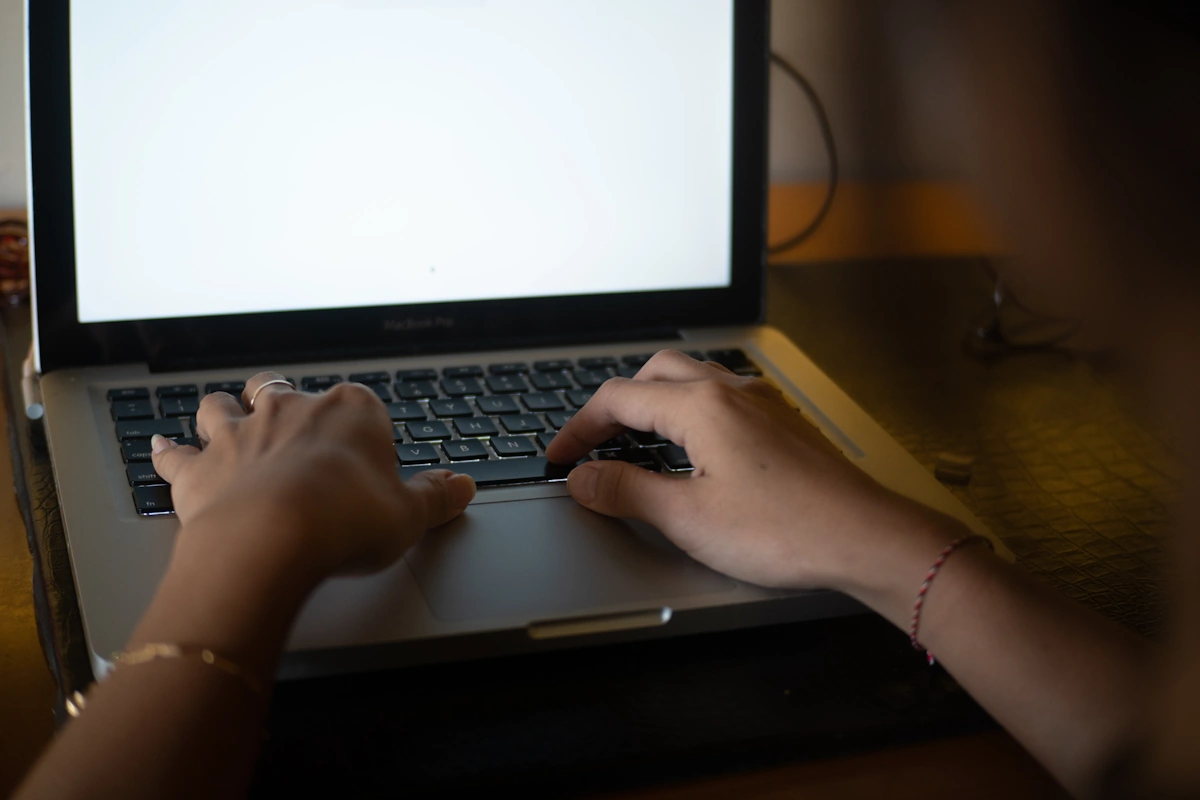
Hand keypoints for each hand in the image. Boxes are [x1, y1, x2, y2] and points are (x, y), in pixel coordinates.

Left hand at [149, 372, 475, 586]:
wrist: (273, 540)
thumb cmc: (347, 521)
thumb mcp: (410, 515)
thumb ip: (436, 498)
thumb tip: (462, 488)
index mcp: (350, 412)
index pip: (361, 406)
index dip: (363, 429)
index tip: (368, 454)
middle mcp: (291, 410)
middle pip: (284, 391)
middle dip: (284, 400)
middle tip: (290, 418)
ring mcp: (240, 434)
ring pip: (224, 406)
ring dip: (223, 411)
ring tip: (225, 418)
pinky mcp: (198, 469)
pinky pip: (175, 453)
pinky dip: (167, 451)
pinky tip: (161, 447)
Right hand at [544, 351, 962, 604]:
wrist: (866, 538)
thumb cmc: (786, 530)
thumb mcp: (688, 518)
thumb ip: (626, 492)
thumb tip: (583, 479)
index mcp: (700, 406)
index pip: (617, 400)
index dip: (577, 429)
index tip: (559, 457)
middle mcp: (730, 392)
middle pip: (652, 375)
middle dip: (614, 406)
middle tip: (592, 444)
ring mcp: (761, 404)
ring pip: (691, 379)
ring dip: (653, 402)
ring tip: (634, 440)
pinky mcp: (782, 423)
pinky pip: (722, 397)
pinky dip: (689, 410)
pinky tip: (694, 448)